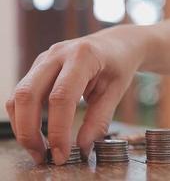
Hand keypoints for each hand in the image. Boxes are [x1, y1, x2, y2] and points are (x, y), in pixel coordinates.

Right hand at [5, 30, 145, 164]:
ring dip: (23, 126)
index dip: (58, 130)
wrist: (117, 44)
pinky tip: (37, 132)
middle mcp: (58, 54)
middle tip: (42, 157)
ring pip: (19, 94)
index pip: (61, 97)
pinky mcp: (40, 66)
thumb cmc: (119, 66)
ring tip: (38, 150)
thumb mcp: (116, 92)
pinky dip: (25, 115)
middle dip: (29, 131)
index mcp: (83, 57)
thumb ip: (99, 120)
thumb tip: (82, 148)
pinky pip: (23, 92)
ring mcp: (45, 58)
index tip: (62, 154)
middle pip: (28, 94)